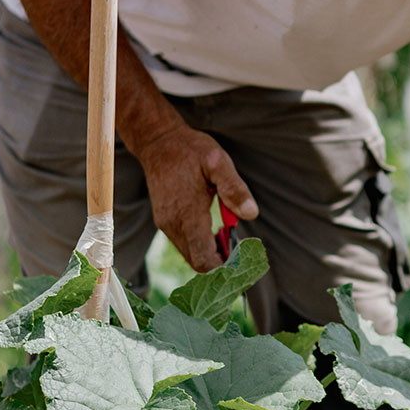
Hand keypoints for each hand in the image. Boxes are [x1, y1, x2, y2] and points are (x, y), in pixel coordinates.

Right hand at [134, 125, 258, 272]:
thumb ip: (234, 189)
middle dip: (221, 262)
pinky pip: (185, 245)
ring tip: (229, 236)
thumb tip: (250, 214)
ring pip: (191, 256)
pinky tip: (215, 230)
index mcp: (188, 214)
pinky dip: (201, 245)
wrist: (158, 143)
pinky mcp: (165, 222)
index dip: (225, 266)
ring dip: (212, 253)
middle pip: (198, 263)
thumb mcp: (217, 162)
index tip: (243, 257)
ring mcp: (166, 225)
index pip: (204, 259)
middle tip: (240, 247)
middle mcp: (173, 225)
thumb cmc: (190, 150)